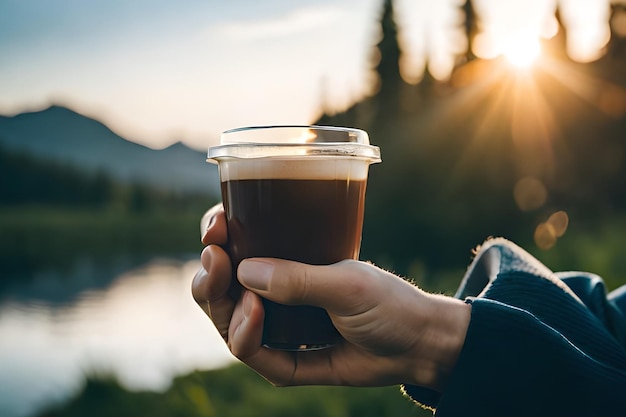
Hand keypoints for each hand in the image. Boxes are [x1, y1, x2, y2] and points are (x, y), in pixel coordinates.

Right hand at [192, 204, 470, 390]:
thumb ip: (300, 279)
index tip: (216, 226)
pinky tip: (255, 319)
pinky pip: (256, 357)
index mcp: (284, 264)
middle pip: (220, 290)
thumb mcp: (348, 283)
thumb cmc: (387, 301)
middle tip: (215, 261)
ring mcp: (278, 330)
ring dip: (224, 309)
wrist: (418, 345)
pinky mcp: (286, 362)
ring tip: (245, 299)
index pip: (236, 247)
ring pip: (228, 323)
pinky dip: (248, 339)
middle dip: (209, 277)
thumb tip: (245, 270)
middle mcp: (274, 296)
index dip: (217, 236)